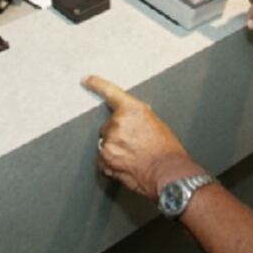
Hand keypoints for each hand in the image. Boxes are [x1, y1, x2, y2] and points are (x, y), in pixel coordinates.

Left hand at [83, 75, 202, 200]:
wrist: (167, 172)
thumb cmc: (166, 150)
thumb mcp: (155, 123)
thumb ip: (137, 117)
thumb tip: (129, 119)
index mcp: (132, 109)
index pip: (110, 92)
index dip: (96, 84)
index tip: (86, 80)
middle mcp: (117, 123)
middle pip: (108, 125)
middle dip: (117, 133)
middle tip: (134, 144)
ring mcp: (109, 141)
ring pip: (105, 142)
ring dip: (114, 148)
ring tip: (132, 156)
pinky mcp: (104, 159)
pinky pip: (102, 158)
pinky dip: (110, 162)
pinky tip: (125, 164)